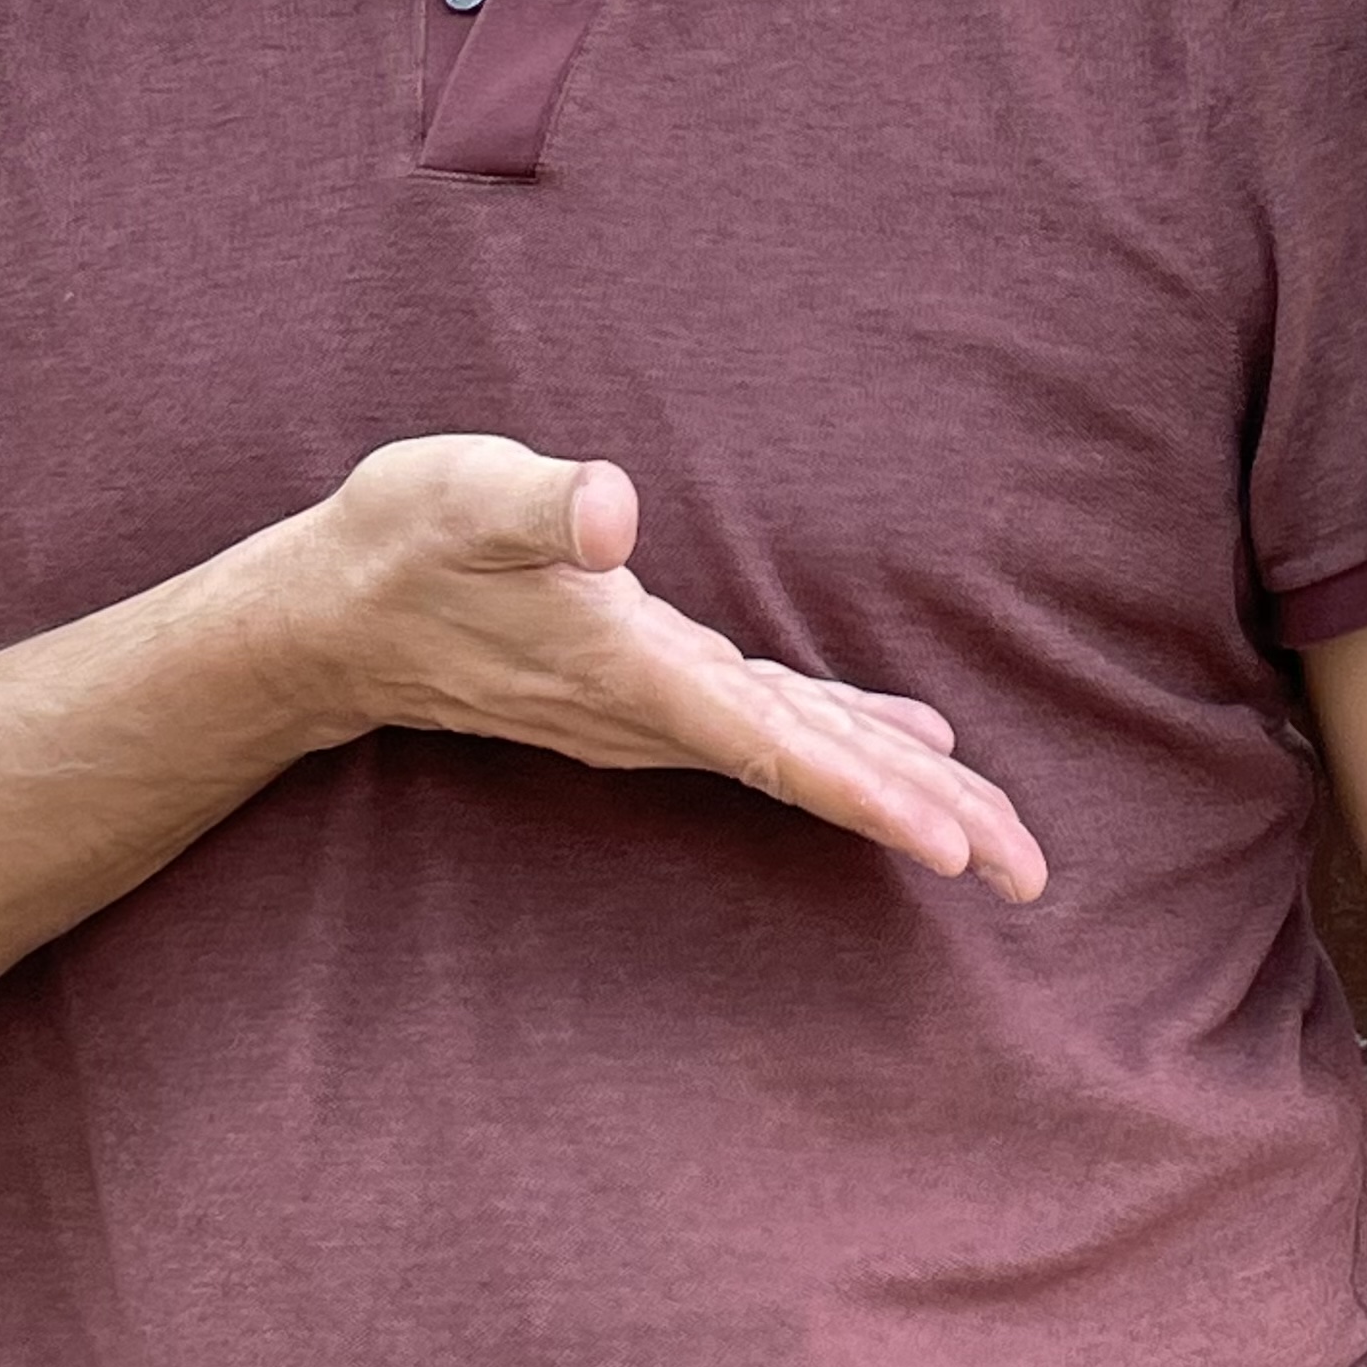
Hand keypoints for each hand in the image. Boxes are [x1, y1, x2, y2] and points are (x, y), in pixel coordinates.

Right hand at [269, 433, 1046, 902]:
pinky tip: (908, 744)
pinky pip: (776, 728)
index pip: (771, 746)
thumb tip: (609, 507)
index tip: (952, 847)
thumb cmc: (406, 539)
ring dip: (901, 793)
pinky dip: (849, 745)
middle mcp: (656, 709)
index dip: (865, 791)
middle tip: (1034, 872)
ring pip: (804, 758)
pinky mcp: (654, 682)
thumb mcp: (465, 494)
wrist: (333, 614)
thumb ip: (541, 505)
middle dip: (924, 820)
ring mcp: (658, 705)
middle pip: (813, 772)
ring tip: (998, 834)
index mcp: (632, 671)